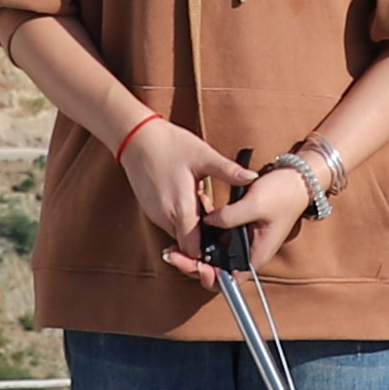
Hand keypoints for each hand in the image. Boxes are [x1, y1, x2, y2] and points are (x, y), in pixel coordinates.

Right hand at [118, 111, 259, 280]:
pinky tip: (190, 198)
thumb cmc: (169, 144)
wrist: (135, 136)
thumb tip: (252, 177)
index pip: (195, 250)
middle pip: (187, 245)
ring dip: (193, 227)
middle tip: (219, 223)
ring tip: (204, 203)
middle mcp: (165, 218)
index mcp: (181, 211)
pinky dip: (182, 218)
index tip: (224, 243)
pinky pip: (169, 223)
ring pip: (179, 234)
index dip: (210, 253)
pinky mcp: (150, 209)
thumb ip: (229, 171)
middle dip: (204, 240)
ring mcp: (155, 215)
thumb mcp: (203, 156)